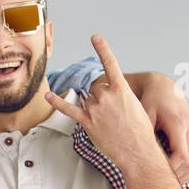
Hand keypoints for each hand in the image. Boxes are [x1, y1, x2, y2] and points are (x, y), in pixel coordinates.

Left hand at [46, 34, 164, 170]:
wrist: (138, 151)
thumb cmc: (140, 131)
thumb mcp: (136, 106)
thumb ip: (119, 96)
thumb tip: (107, 95)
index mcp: (121, 90)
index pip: (111, 64)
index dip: (103, 49)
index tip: (95, 37)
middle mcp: (107, 96)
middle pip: (97, 89)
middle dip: (102, 99)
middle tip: (114, 115)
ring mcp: (96, 109)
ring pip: (88, 100)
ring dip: (94, 109)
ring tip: (108, 123)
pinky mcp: (87, 122)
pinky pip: (68, 109)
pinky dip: (57, 102)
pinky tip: (47, 96)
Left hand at [127, 70, 188, 183]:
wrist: (164, 88)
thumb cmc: (151, 100)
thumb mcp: (144, 113)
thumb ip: (143, 130)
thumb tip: (136, 152)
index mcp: (179, 124)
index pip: (182, 156)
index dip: (171, 170)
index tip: (156, 177)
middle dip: (178, 177)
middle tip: (160, 186)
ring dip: (188, 175)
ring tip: (169, 182)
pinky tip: (178, 174)